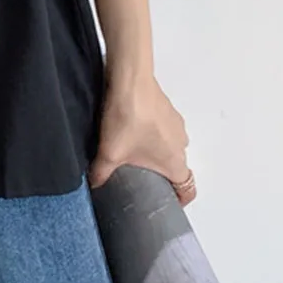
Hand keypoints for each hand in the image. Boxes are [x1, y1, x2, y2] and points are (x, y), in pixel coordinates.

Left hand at [88, 73, 196, 206]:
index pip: (188, 189)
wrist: (129, 80)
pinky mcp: (166, 107)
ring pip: (169, 144)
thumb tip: (93, 183)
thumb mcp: (109, 153)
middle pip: (176, 166)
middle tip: (140, 175)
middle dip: (160, 172)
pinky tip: (131, 126)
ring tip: (131, 149)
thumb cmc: (128, 119)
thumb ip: (101, 174)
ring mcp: (176, 123)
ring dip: (155, 149)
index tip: (166, 202)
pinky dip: (151, 130)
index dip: (179, 199)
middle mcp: (182, 144)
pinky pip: (163, 126)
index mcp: (176, 163)